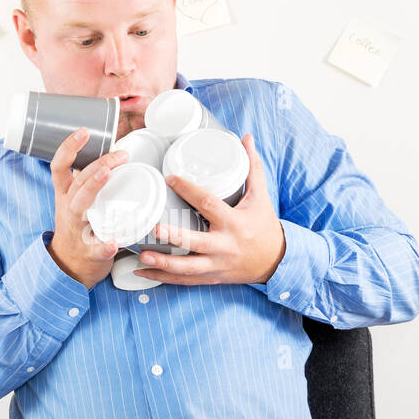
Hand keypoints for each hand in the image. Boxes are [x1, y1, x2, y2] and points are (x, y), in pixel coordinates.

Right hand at [46, 128, 129, 288]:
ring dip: (92, 189)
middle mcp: (68, 209)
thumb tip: (109, 153)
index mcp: (65, 195)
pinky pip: (95, 248)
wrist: (68, 266)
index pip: (60, 166)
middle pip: (77, 182)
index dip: (69, 147)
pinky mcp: (90, 251)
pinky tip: (113, 242)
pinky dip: (104, 246)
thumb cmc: (77, 227)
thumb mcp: (74, 200)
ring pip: (79, 208)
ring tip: (107, 175)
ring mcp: (77, 230)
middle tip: (120, 154)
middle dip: (97, 164)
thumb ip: (86, 179)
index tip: (84, 131)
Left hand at [133, 133, 285, 285]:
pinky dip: (163, 278)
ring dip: (163, 263)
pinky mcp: (211, 277)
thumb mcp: (260, 196)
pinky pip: (184, 280)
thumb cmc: (265, 225)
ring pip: (187, 268)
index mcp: (234, 223)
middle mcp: (224, 246)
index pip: (209, 204)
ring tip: (142, 255)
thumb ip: (252, 167)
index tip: (171, 179)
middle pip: (196, 243)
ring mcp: (216, 264)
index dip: (190, 191)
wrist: (276, 261)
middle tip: (156, 229)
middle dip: (175, 237)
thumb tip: (247, 138)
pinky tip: (143, 271)